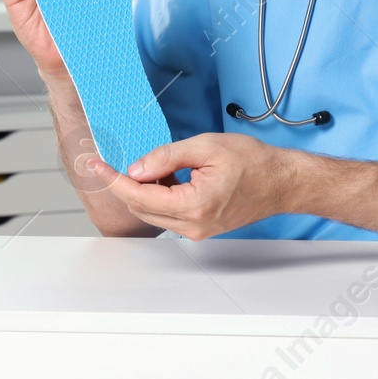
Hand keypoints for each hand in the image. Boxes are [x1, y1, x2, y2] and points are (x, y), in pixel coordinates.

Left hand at [89, 133, 298, 239]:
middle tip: (129, 159)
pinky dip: (161, 196)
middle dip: (129, 184)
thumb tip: (135, 168)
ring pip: (153, 213)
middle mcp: (193, 226)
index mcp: (194, 205)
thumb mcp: (206, 146)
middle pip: (141, 208)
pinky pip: (168, 215)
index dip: (113, 180)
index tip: (96, 165)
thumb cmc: (254, 162)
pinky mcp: (200, 229)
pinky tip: (171, 177)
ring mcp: (197, 231)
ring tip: (163, 165)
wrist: (281, 182)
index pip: (139, 196)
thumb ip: (166, 157)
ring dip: (146, 190)